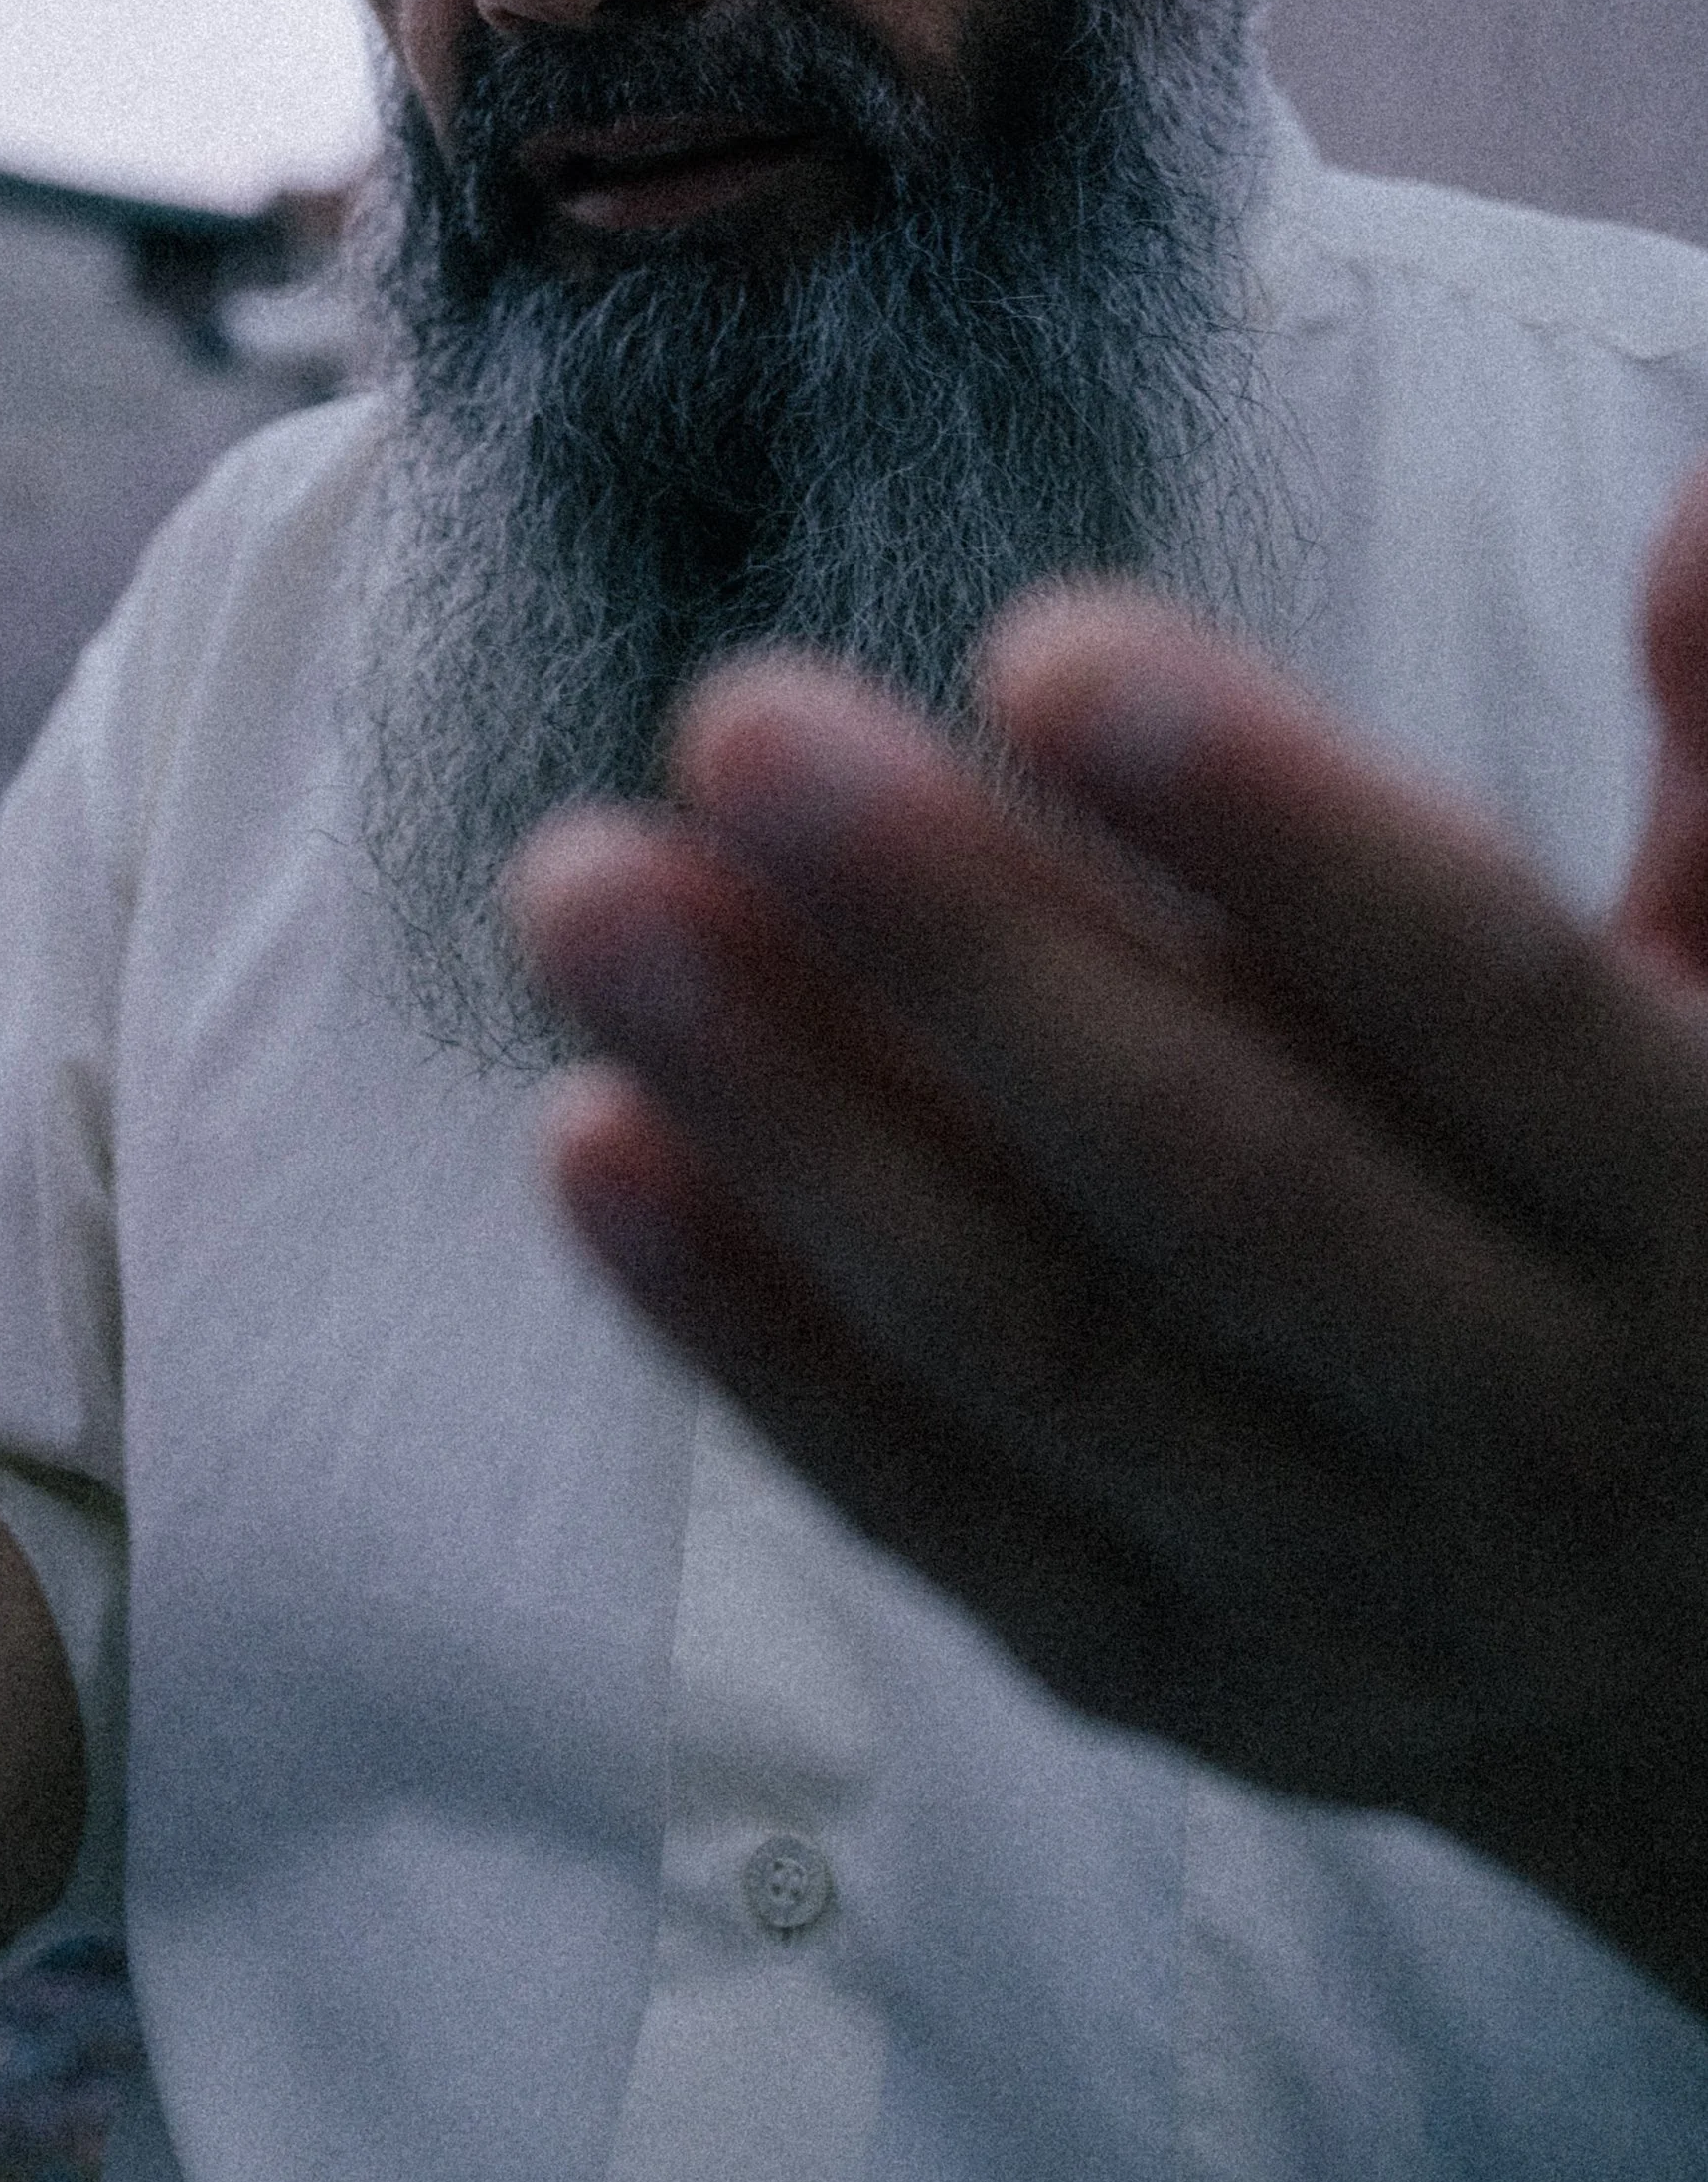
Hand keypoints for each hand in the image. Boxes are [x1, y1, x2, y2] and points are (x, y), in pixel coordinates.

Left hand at [514, 461, 1707, 2007]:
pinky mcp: (1172, 1673)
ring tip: (586, 895)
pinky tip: (589, 1147)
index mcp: (1703, 1216)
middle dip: (964, 945)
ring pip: (1041, 1346)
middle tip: (735, 719)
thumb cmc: (1706, 1239)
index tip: (1047, 643)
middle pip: (1222, 1177)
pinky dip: (756, 1341)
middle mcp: (1531, 1423)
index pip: (1488, 1004)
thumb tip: (1694, 508)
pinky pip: (942, 1509)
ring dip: (790, 1118)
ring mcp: (1340, 1583)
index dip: (1278, 830)